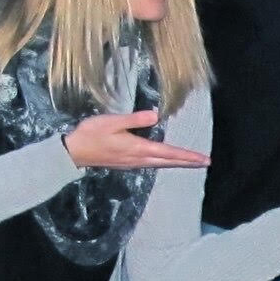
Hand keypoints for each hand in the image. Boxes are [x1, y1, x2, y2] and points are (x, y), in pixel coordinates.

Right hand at [62, 110, 211, 170]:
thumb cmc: (92, 134)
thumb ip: (134, 119)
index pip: (169, 153)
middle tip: (205, 162)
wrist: (73, 152)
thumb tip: (155, 116)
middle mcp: (139, 159)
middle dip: (188, 162)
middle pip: (168, 161)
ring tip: (192, 163)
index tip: (203, 159)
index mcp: (138, 148)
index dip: (187, 155)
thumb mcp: (112, 122)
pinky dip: (164, 163)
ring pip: (161, 164)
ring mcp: (133, 163)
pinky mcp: (127, 163)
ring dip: (177, 163)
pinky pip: (152, 164)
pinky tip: (166, 161)